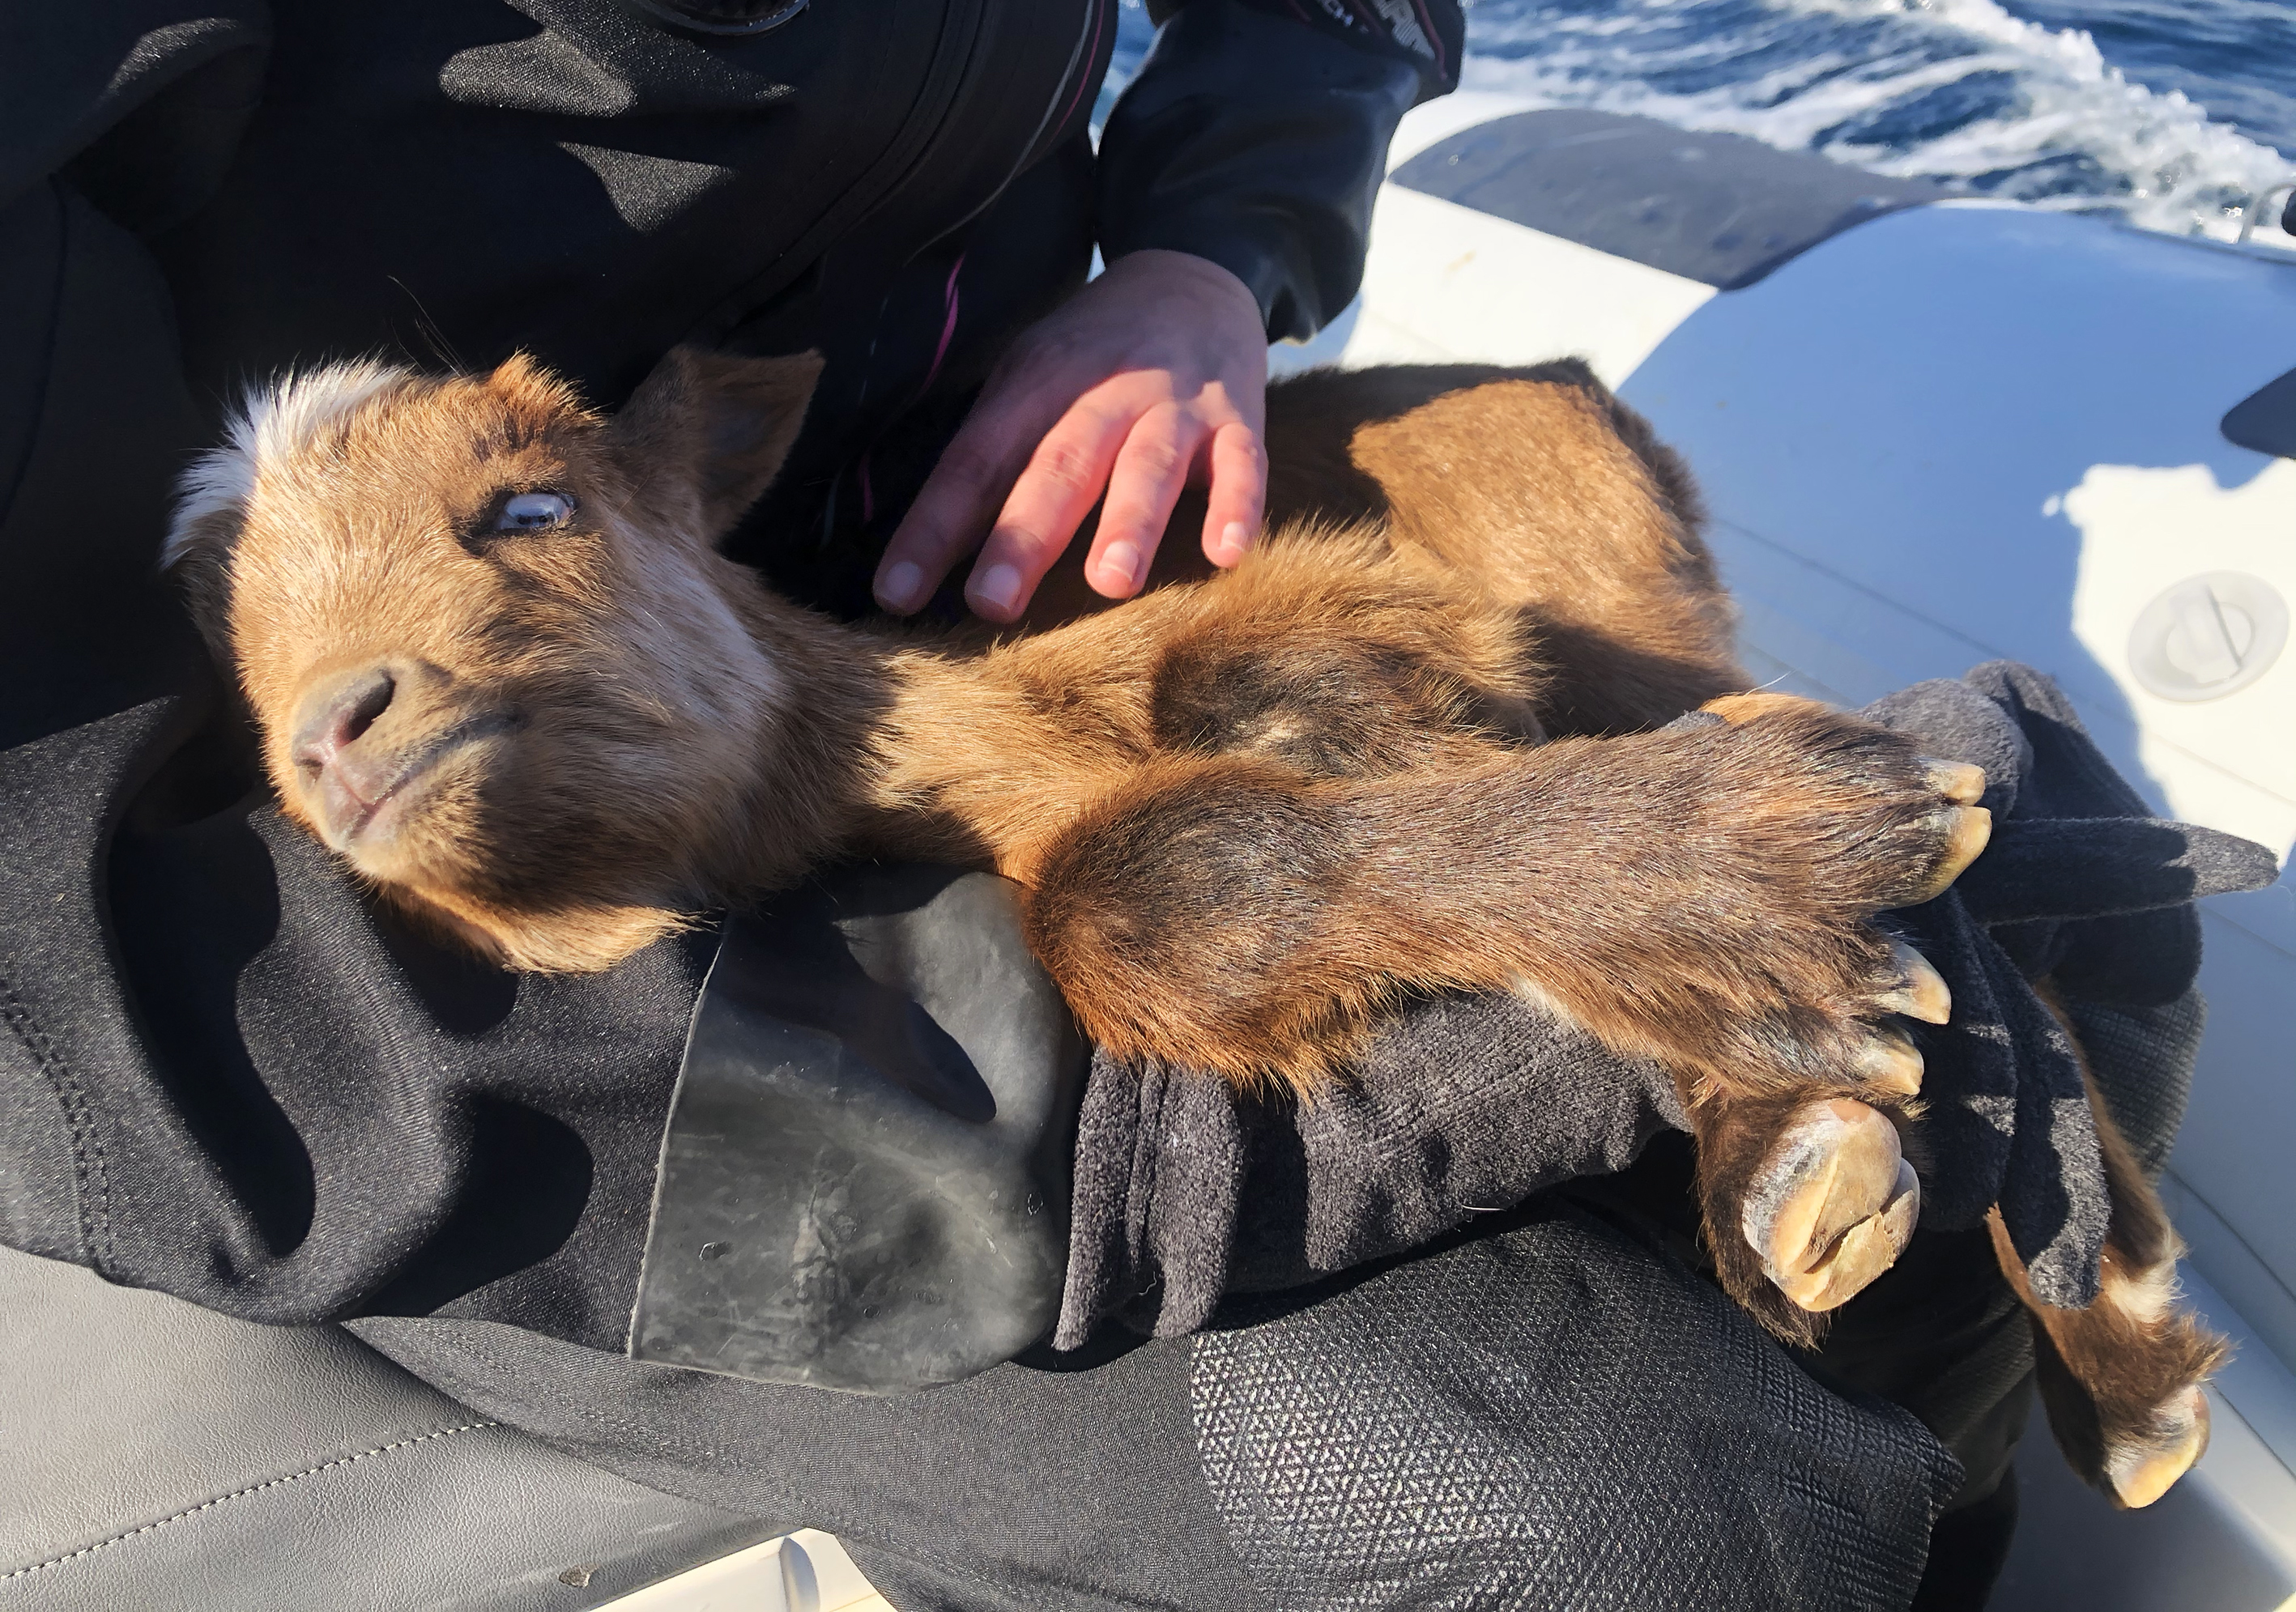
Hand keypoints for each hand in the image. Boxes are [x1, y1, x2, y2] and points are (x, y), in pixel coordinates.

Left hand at [872, 249, 1268, 622]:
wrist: (1194, 275)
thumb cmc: (1094, 355)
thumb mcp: (1032, 378)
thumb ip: (995, 455)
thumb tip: (927, 552)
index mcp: (1036, 382)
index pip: (975, 459)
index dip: (934, 526)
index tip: (896, 594)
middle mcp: (1104, 391)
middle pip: (1057, 465)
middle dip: (1022, 535)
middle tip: (990, 603)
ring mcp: (1175, 405)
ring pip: (1149, 466)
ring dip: (1129, 524)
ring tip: (1110, 583)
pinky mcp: (1239, 419)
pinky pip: (1243, 464)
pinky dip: (1238, 506)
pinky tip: (1228, 553)